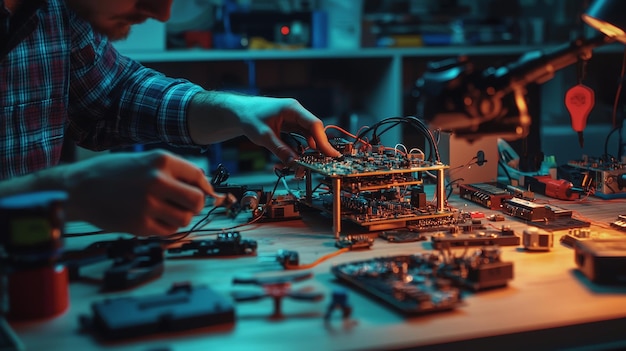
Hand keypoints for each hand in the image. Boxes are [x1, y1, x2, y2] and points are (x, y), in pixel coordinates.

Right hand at [62, 150, 211, 236]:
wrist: (79, 188)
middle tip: (185, 205)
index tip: (202, 192)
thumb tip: (203, 184)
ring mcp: (148, 204)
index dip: (204, 187)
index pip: (198, 176)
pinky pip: (168, 231)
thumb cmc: (112, 172)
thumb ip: (172, 170)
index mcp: (161, 160)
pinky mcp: (140, 225)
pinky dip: (166, 227)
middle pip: (197, 200)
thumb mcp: (144, 160)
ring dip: (180, 217)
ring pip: (185, 218)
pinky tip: (153, 219)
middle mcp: (157, 181)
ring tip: (166, 212)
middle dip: (194, 205)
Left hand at [188, 92, 341, 164]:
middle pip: (314, 130)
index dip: (323, 140)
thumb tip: (293, 163)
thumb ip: (280, 150)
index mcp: (292, 109)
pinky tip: (302, 156)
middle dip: (319, 146)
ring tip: (313, 162)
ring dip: (311, 148)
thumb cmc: (249, 117)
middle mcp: (296, 112)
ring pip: (309, 134)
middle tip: (325, 161)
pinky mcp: (290, 125)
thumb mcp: (264, 136)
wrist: (239, 111)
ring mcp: (293, 118)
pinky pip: (301, 136)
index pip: (314, 124)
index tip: (330, 153)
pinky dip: (303, 147)